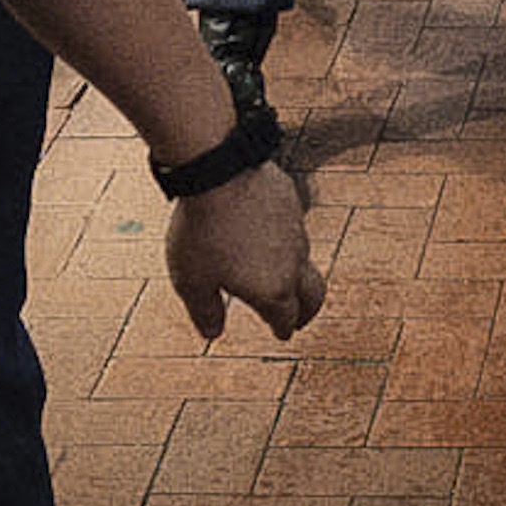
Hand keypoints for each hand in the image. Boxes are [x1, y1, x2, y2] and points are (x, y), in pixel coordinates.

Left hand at [163, 159, 323, 343]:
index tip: (282, 333)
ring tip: (277, 276)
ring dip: (295, 274)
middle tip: (300, 318)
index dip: (283, 329)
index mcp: (272, 290)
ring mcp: (296, 231)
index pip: (285, 318)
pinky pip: (293, 230)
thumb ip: (205, 311)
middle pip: (314, 294)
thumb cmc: (202, 231)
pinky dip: (284, 243)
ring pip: (304, 261)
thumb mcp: (192, 281)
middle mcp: (292, 263)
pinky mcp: (291, 204)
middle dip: (308, 310)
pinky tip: (265, 236)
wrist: (219, 172)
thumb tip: (212, 334)